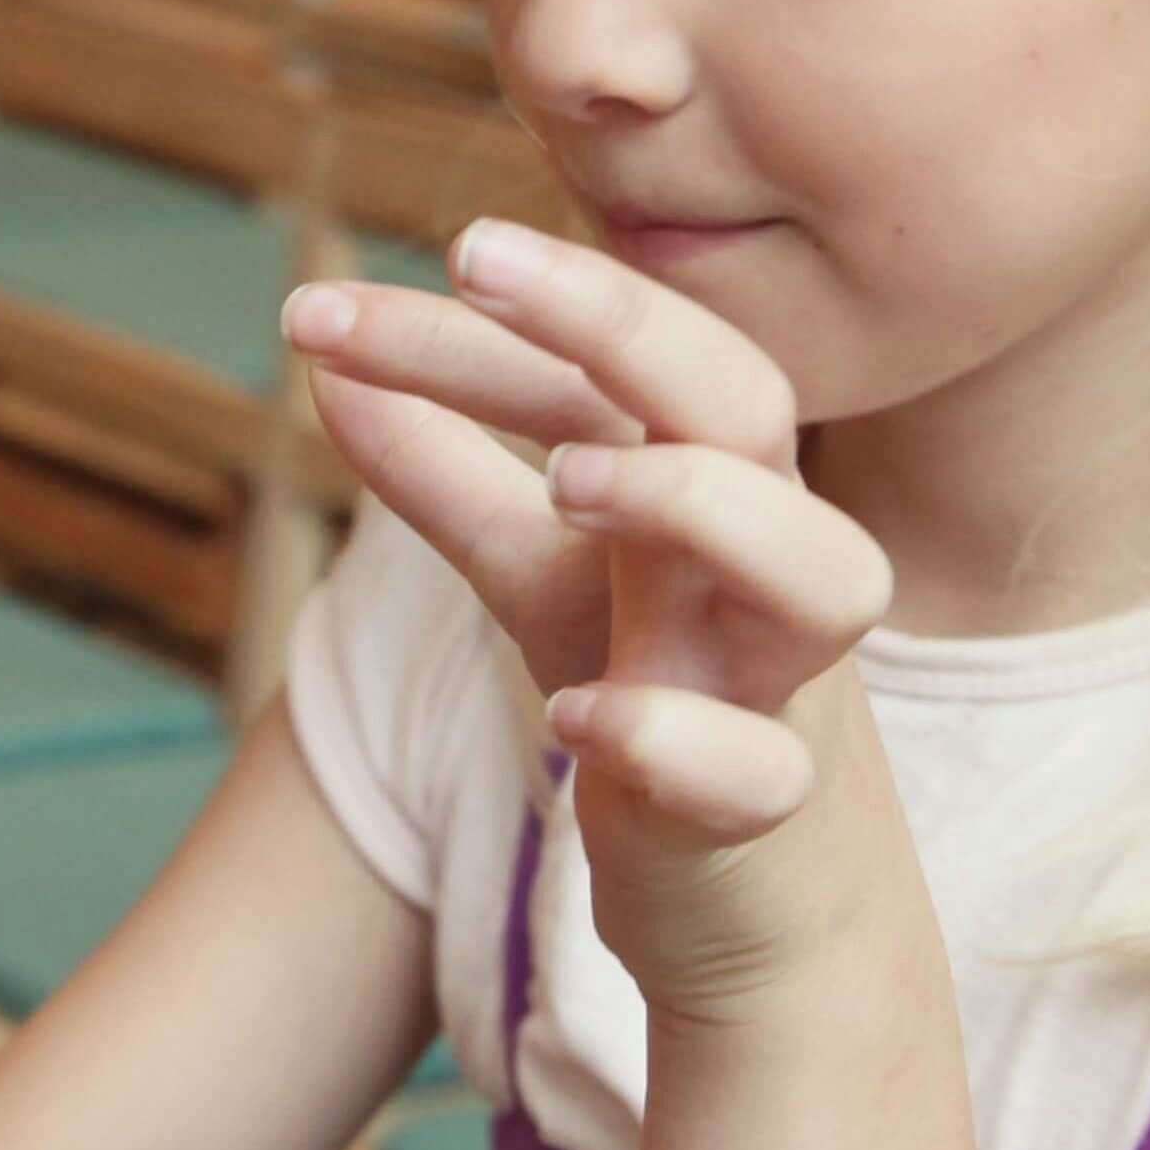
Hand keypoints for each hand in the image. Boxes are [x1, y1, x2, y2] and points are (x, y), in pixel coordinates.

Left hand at [282, 222, 926, 1023]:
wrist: (752, 895)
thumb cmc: (656, 680)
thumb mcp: (539, 571)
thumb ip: (443, 472)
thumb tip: (329, 364)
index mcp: (709, 474)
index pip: (638, 352)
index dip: (537, 299)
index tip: (393, 268)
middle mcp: (757, 556)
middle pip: (744, 404)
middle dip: (618, 321)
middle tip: (471, 254)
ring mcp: (772, 682)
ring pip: (821, 571)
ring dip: (693, 503)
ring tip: (566, 483)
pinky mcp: (762, 813)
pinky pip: (758, 768)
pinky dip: (674, 735)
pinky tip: (577, 722)